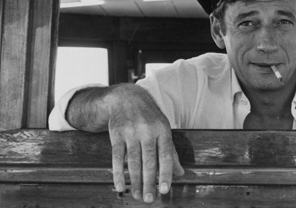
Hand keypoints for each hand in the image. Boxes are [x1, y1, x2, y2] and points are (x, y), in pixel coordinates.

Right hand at [106, 84, 184, 202]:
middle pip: (149, 161)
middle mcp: (147, 130)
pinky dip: (118, 173)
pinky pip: (117, 157)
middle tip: (149, 199)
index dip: (165, 173)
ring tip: (137, 196)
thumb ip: (171, 152)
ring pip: (133, 161)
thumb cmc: (149, 117)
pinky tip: (121, 186)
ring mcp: (130, 132)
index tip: (165, 190)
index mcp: (162, 130)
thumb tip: (180, 173)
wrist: (126, 97)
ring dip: (135, 182)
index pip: (166, 155)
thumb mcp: (163, 129)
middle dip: (149, 182)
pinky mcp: (115, 134)